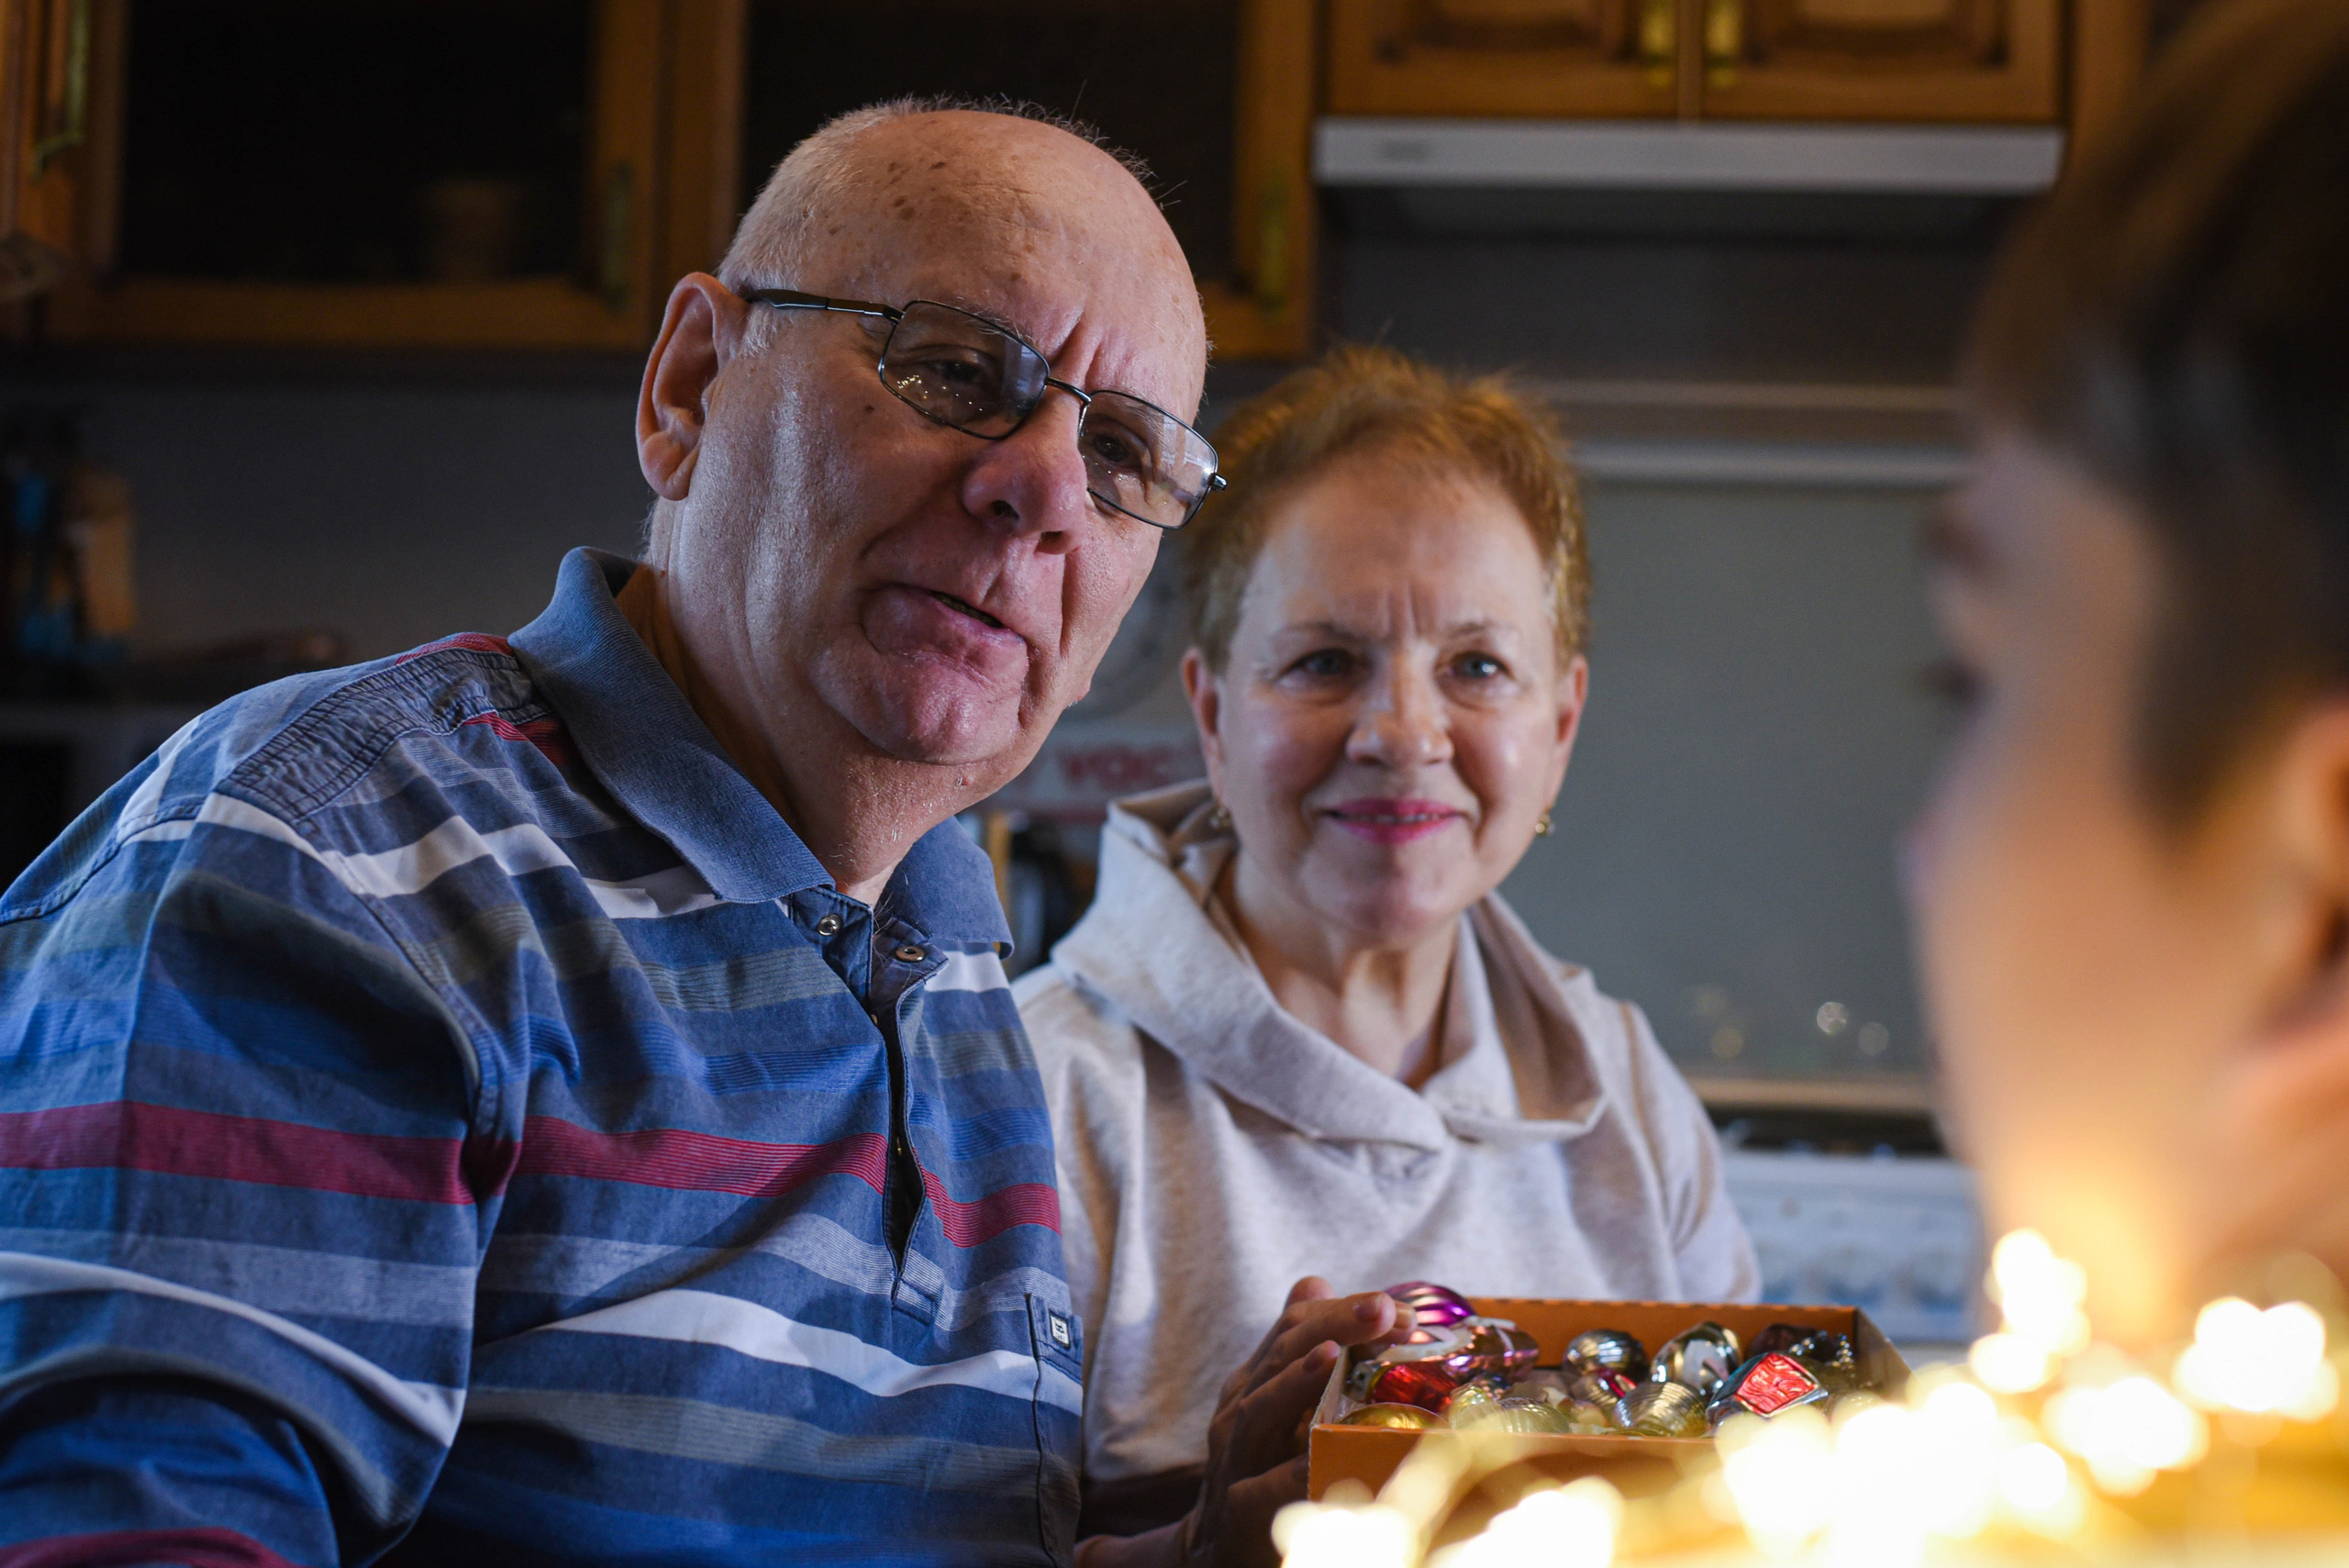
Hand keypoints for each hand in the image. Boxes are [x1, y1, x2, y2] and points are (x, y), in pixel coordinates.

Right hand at [1180, 1277, 1411, 1567]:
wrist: (1214, 1550)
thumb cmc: (1262, 1469)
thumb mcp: (1277, 1406)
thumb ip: (1296, 1350)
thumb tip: (1316, 1282)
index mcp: (1254, 1382)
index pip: (1294, 1328)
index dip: (1342, 1310)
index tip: (1395, 1308)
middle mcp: (1239, 1412)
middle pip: (1280, 1356)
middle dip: (1333, 1328)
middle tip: (1383, 1311)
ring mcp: (1234, 1460)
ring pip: (1259, 1411)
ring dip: (1297, 1382)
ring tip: (1334, 1355)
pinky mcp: (1237, 1511)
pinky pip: (1262, 1488)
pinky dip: (1289, 1471)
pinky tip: (1319, 1458)